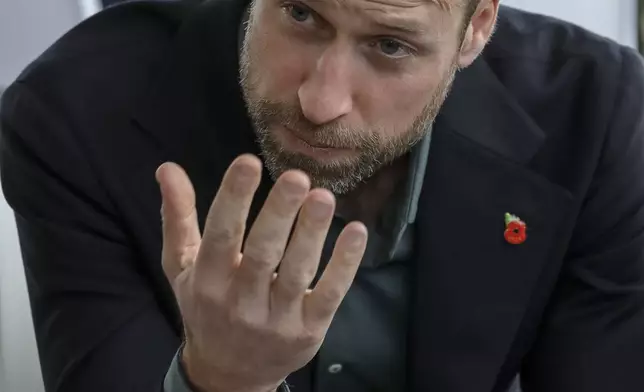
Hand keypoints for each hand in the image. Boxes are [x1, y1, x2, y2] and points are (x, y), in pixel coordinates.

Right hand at [156, 154, 367, 391]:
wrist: (229, 375)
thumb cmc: (206, 308)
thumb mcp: (181, 266)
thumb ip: (178, 217)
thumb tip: (168, 168)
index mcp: (208, 280)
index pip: (220, 236)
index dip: (233, 199)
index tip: (248, 161)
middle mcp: (240, 302)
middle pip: (262, 254)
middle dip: (279, 214)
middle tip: (297, 178)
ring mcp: (277, 319)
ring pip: (296, 272)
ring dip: (312, 234)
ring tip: (324, 197)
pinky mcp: (308, 331)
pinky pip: (328, 295)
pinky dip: (344, 265)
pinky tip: (356, 232)